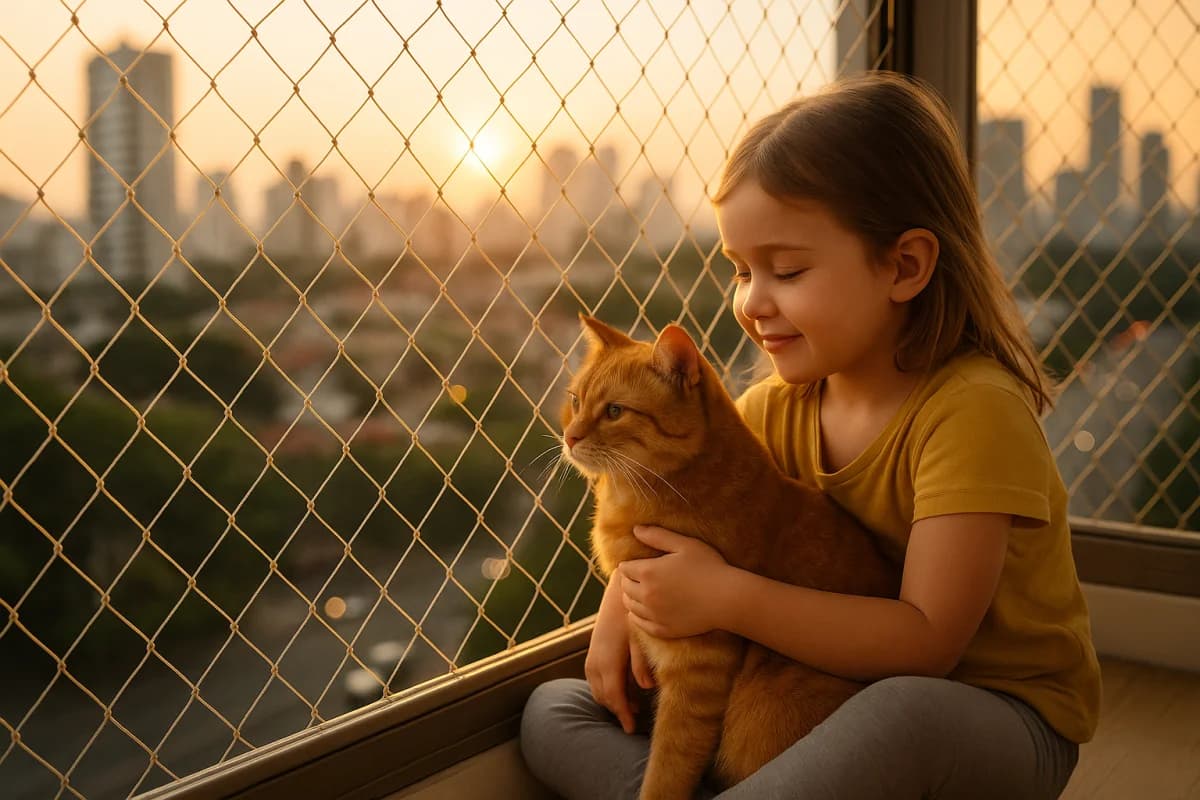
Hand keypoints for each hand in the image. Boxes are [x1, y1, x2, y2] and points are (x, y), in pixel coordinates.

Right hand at [585, 580, 654, 733]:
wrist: (617, 596)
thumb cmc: (633, 616)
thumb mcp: (641, 639)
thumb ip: (641, 663)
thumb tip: (646, 686)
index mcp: (608, 661)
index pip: (615, 697)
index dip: (623, 715)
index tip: (632, 728)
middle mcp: (596, 663)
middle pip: (605, 698)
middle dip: (619, 710)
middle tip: (635, 719)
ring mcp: (591, 659)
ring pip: (598, 691)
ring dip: (612, 701)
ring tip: (632, 705)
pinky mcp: (591, 655)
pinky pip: (595, 682)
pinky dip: (607, 690)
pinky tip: (622, 689)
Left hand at [620, 525, 731, 638]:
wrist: (727, 598)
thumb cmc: (709, 567)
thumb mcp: (684, 544)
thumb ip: (658, 536)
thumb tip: (636, 529)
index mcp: (648, 572)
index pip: (624, 569)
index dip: (630, 565)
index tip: (638, 564)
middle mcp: (646, 595)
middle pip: (624, 588)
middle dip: (629, 581)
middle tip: (639, 578)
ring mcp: (654, 614)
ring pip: (630, 606)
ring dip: (632, 598)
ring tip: (641, 593)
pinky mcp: (663, 629)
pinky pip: (640, 624)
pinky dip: (638, 617)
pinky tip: (646, 611)